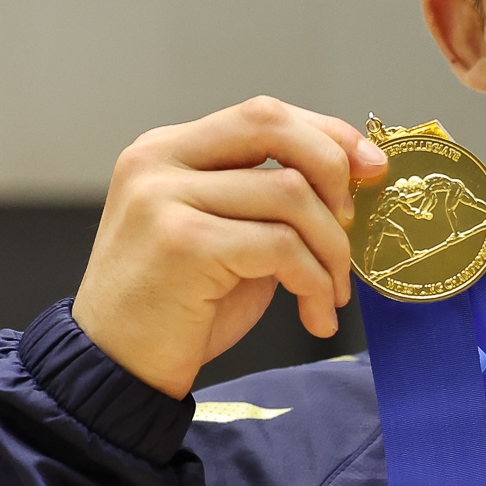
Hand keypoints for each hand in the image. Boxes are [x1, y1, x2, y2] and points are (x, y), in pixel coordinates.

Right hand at [71, 97, 387, 397]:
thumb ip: (267, 202)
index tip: (370, 168)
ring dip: (331, 249)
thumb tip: (351, 179)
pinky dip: (314, 282)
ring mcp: (165, 199)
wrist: (116, 371)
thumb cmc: (174, 311)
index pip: (262, 115)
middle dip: (333, 170)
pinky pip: (281, 247)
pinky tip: (315, 315)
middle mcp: (160, 162)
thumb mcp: (225, 238)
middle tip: (350, 225)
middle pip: (273, 127)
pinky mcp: (183, 243)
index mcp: (167, 150)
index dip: (326, 134)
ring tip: (332, 293)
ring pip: (289, 194)